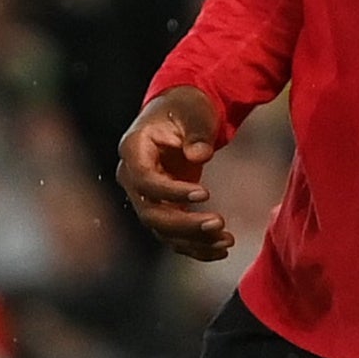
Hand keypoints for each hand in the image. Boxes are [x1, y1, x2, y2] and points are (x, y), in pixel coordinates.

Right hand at [117, 85, 233, 260]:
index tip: (205, 194)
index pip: (146, 181)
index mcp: (134, 149)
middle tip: (219, 223)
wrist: (180, 114)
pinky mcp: (161, 208)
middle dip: (184, 224)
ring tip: (226, 241)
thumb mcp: (194, 112)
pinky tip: (221, 249)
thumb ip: (197, 132)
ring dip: (193, 240)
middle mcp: (132, 177)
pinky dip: (195, 246)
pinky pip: (173, 235)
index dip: (172, 192)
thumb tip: (199, 155)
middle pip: (151, 213)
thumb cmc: (186, 108)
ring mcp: (145, 196)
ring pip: (162, 230)